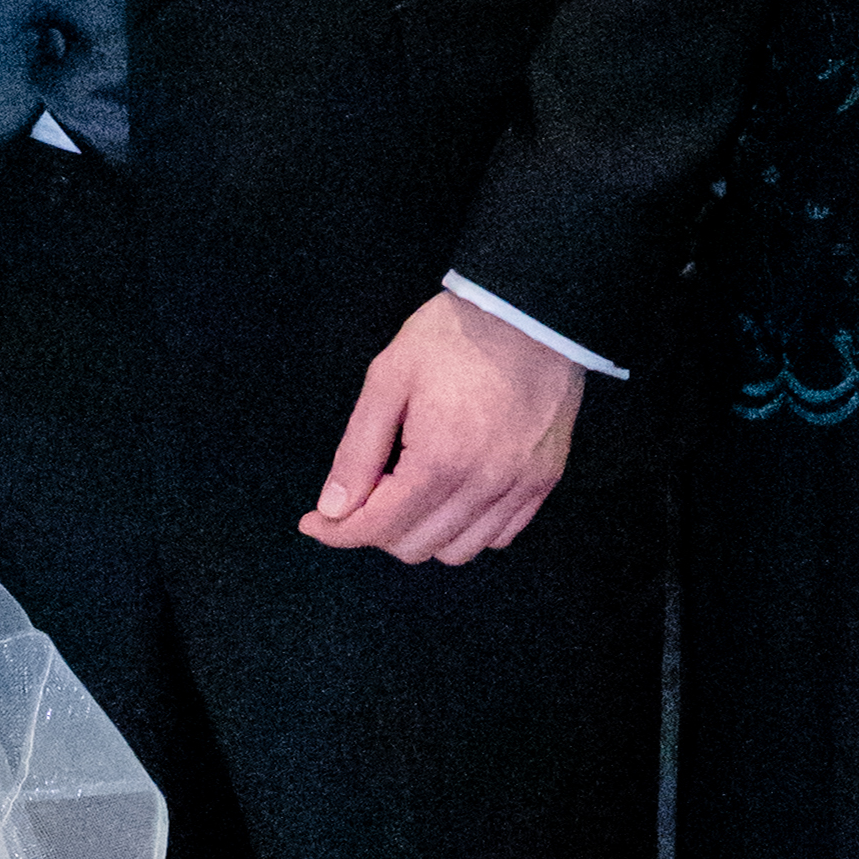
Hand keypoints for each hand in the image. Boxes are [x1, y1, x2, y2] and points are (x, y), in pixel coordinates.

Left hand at [302, 295, 583, 567]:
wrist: (528, 307)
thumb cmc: (454, 335)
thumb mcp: (389, 379)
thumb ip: (358, 451)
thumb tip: (334, 508)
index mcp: (440, 460)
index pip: (378, 527)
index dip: (337, 532)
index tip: (314, 523)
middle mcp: (484, 485)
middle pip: (415, 546)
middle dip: (376, 530)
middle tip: (364, 494)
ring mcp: (520, 486)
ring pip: (458, 551)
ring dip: (422, 534)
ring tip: (408, 494)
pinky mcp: (543, 481)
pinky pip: (500, 535)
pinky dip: (468, 529)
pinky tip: (451, 495)